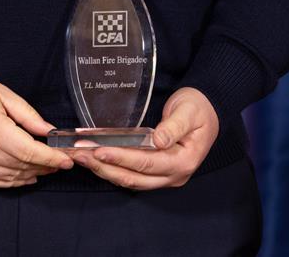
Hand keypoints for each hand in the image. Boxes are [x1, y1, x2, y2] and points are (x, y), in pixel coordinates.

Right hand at [0, 64, 72, 186]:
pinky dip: (9, 182)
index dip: (52, 158)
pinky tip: (23, 178)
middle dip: (45, 167)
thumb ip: (29, 116)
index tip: (67, 160)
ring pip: (7, 178)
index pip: (30, 152)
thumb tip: (50, 131)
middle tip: (60, 162)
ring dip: (29, 176)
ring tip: (46, 170)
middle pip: (21, 167)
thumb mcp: (3, 94)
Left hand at [70, 87, 219, 189]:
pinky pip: (131, 175)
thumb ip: (174, 126)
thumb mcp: (189, 111)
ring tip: (81, 157)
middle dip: (104, 167)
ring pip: (129, 180)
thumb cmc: (199, 108)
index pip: (147, 163)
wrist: (209, 110)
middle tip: (79, 155)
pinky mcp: (156, 173)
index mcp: (184, 161)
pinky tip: (95, 159)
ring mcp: (164, 177)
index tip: (99, 150)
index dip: (121, 158)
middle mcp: (173, 175)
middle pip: (134, 177)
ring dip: (104, 170)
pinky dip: (112, 168)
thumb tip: (158, 140)